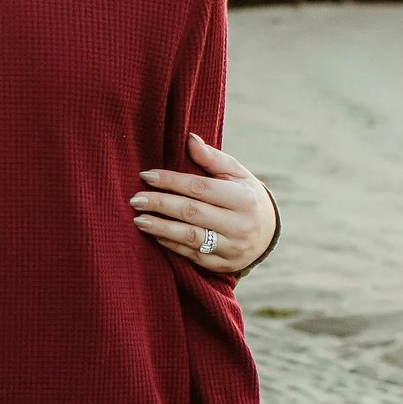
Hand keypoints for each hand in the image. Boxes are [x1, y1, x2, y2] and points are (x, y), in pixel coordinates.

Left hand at [132, 135, 277, 277]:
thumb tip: (189, 138)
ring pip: (190, 237)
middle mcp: (240, 225)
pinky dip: (170, 244)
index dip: (171, 181)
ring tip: (139, 219)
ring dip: (160, 228)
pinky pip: (191, 254)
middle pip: (192, 212)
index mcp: (243, 199)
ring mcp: (232, 248)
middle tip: (135, 199)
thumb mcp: (237, 174)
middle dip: (160, 205)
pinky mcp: (222, 265)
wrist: (267, 234)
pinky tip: (154, 234)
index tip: (146, 175)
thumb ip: (212, 158)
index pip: (200, 188)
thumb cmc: (244, 197)